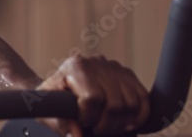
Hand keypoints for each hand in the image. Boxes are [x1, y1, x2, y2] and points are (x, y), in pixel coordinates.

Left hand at [35, 55, 149, 135]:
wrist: (58, 86)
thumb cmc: (52, 100)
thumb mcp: (48, 111)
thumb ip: (61, 124)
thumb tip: (78, 134)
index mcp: (75, 66)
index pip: (92, 98)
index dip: (88, 118)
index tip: (81, 122)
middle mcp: (97, 62)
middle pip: (115, 104)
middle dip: (106, 125)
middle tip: (96, 130)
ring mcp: (114, 67)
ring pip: (132, 103)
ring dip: (122, 123)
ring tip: (108, 127)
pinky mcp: (127, 75)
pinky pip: (143, 98)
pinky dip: (140, 116)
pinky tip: (128, 125)